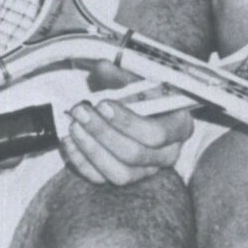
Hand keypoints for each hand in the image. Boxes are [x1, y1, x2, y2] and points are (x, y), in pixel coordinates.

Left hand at [60, 61, 192, 186]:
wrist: (138, 107)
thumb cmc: (143, 91)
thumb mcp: (138, 78)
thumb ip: (122, 74)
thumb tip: (103, 67)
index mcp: (179, 127)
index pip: (156, 134)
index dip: (127, 122)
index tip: (102, 104)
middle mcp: (167, 155)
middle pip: (134, 154)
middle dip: (102, 133)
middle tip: (80, 111)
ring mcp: (146, 171)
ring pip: (120, 174)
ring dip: (92, 150)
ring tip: (74, 126)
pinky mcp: (125, 178)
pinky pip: (102, 180)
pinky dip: (82, 162)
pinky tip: (69, 142)